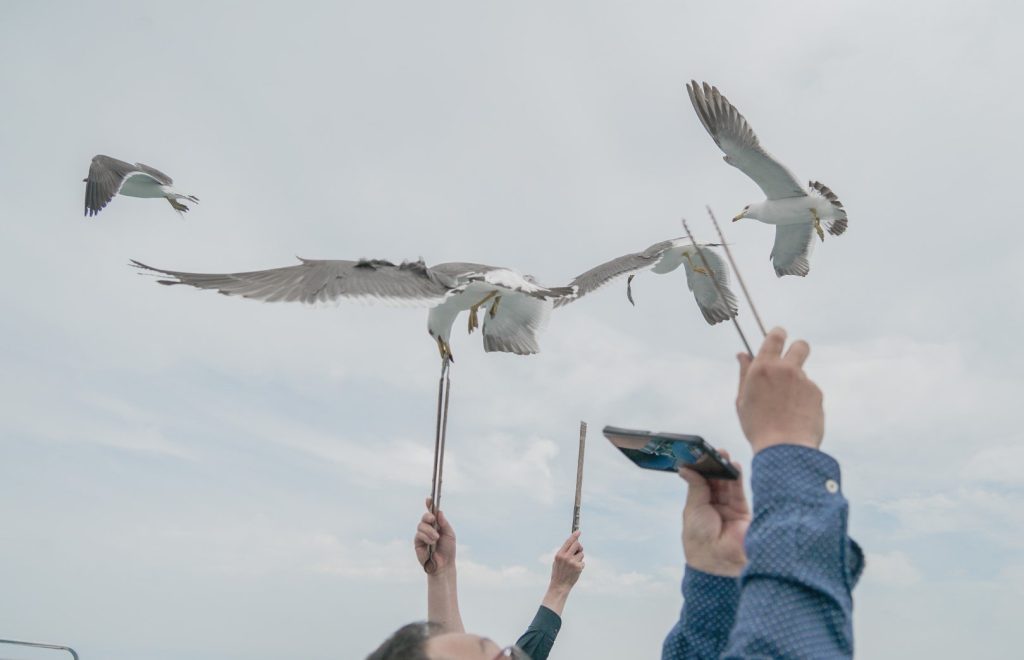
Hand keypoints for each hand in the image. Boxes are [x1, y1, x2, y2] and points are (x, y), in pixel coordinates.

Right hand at [414, 497, 455, 576]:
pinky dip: (426, 537)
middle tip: (432, 520)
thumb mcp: (450, 534)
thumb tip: (439, 512)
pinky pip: (418, 534)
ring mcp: (422, 535)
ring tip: (436, 538)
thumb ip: (444, 523)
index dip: (429, 505)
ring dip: (429, 531)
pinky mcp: (417, 542)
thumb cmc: (448, 550)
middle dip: (428, 516)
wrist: (444, 564)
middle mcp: (428, 528)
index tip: (429, 498)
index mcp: (437, 525)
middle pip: (424, 517)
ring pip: (421, 525)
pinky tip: (431, 542)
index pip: (432, 513)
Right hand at [542, 530, 584, 614]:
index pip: (568, 541)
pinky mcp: (578, 567)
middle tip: (579, 549)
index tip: (579, 531)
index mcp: (559, 554)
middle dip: (579, 546)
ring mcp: (572, 562)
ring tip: (573, 565)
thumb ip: (564, 552)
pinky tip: (575, 571)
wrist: (559, 585)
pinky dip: (580, 565)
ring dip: (579, 558)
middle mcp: (566, 557)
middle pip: (577, 545)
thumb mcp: (557, 561)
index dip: (574, 535)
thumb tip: (573, 543)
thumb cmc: (558, 572)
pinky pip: (582, 562)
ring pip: (581, 554)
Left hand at [679, 450, 749, 576]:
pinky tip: (734, 466)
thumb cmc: (699, 537)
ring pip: (728, 485)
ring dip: (726, 470)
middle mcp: (715, 507)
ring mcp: (729, 509)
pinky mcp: (742, 512)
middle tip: (713, 451)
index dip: (701, 469)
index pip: (701, 484)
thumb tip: (686, 469)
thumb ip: (696, 486)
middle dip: (714, 467)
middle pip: (715, 482)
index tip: (699, 455)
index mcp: (699, 508)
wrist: (716, 559)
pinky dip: (737, 479)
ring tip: (723, 455)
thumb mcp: (694, 508)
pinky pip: (739, 492)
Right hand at [736, 326, 823, 452]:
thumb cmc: (758, 426)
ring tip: (786, 408)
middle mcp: (786, 369)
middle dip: (797, 349)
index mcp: (763, 368)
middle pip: (800, 345)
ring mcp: (804, 381)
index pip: (775, 337)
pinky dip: (804, 401)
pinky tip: (796, 417)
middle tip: (791, 363)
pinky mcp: (817, 394)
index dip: (778, 334)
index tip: (779, 336)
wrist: (784, 448)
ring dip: (796, 384)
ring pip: (802, 375)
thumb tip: (742, 355)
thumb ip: (744, 373)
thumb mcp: (742, 399)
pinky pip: (810, 392)